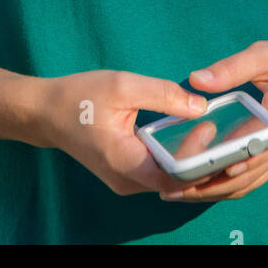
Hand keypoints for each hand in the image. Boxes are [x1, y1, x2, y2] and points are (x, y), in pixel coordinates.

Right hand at [39, 69, 211, 196]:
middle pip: (176, 182)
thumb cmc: (79, 97)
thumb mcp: (122, 85)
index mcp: (124, 162)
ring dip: (191, 159)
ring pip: (170, 179)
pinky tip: (190, 136)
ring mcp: (126, 182)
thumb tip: (201, 105)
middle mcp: (127, 181)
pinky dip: (177, 158)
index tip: (210, 128)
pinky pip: (159, 173)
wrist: (45, 112)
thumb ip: (163, 94)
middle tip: (221, 131)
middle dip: (202, 160)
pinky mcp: (127, 175)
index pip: (174, 175)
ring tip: (211, 132)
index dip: (197, 157)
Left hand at [157, 37, 267, 202]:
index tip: (213, 164)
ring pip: (253, 182)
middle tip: (173, 187)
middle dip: (214, 182)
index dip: (241, 154)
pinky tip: (203, 186)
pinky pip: (257, 179)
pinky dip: (230, 187)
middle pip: (253, 170)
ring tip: (179, 192)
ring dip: (218, 191)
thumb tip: (195, 80)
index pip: (266, 139)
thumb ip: (232, 67)